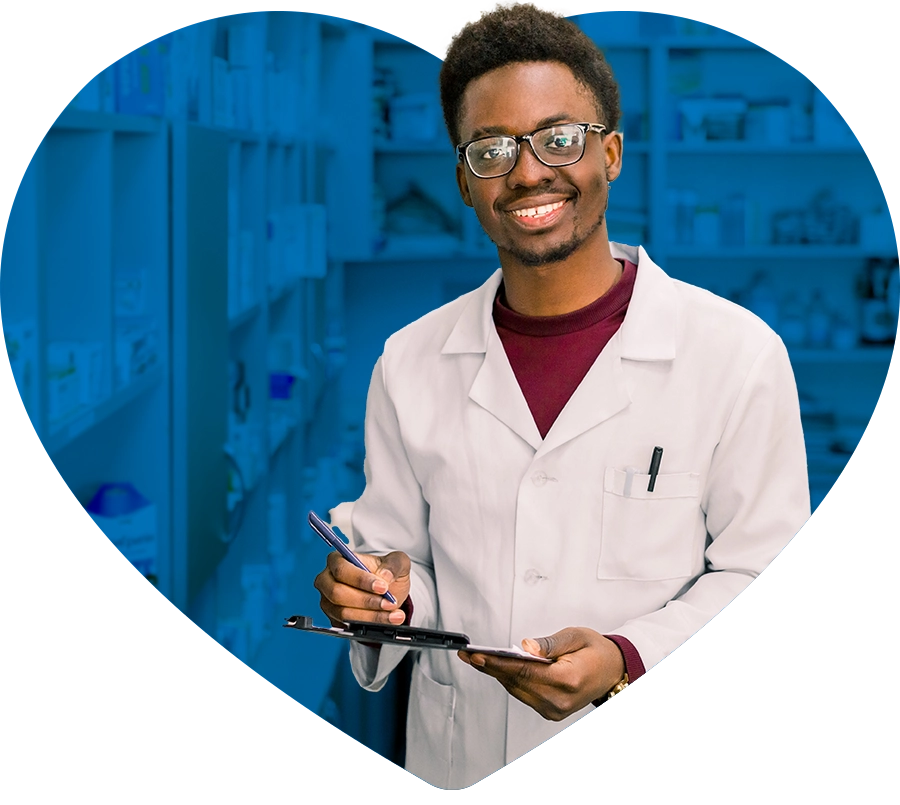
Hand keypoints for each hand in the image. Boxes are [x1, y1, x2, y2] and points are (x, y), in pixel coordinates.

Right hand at [314, 550, 410, 626]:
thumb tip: (385, 576)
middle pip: (338, 593)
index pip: (342, 570)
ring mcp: (329, 602)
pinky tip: (388, 620)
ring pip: (344, 613)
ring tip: (394, 615)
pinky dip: (370, 625)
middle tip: (389, 603)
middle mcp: (328, 581)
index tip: (382, 587)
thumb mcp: (397, 562)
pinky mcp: (334, 620)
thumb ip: (393, 564)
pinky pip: (348, 626)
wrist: (388, 592)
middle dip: (366, 601)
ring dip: (371, 616)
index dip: (361, 580)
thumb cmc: (386, 573)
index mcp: (338, 560)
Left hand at [458, 627, 625, 720]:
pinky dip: (510, 680)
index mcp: (566, 681)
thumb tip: (524, 646)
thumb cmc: (596, 651)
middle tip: (466, 654)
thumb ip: (548, 644)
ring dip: (496, 674)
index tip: (475, 656)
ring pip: (516, 690)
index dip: (496, 663)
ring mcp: (554, 710)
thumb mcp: (575, 636)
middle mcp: (558, 701)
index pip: (523, 672)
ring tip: (476, 658)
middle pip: (515, 683)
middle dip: (489, 667)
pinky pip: (523, 694)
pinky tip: (497, 668)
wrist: (614, 670)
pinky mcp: (550, 711)